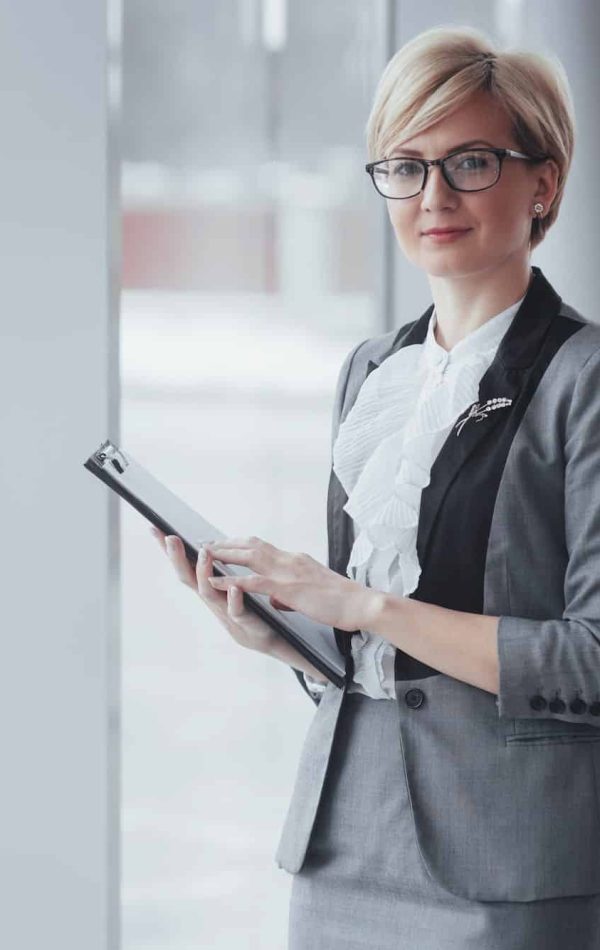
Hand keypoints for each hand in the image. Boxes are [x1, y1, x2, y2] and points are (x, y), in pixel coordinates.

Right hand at [150, 526, 277, 654]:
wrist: (267, 637)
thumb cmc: (245, 611)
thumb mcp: (225, 589)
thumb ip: (216, 570)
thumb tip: (204, 545)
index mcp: (208, 587)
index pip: (184, 565)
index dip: (168, 550)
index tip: (155, 529)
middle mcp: (211, 598)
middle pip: (188, 577)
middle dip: (177, 558)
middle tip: (171, 537)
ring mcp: (224, 610)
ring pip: (208, 592)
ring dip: (204, 572)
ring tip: (204, 554)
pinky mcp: (243, 621)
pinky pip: (236, 610)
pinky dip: (233, 599)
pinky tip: (233, 587)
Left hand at [202, 535, 369, 631]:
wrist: (362, 604)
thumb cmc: (342, 601)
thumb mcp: (312, 593)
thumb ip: (291, 593)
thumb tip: (277, 599)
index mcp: (295, 560)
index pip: (262, 546)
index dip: (240, 544)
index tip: (223, 544)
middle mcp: (289, 560)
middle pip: (251, 545)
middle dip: (226, 543)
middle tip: (203, 543)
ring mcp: (288, 573)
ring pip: (249, 556)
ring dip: (223, 554)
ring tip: (202, 554)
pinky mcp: (288, 589)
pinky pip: (253, 582)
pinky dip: (231, 580)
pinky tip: (215, 581)